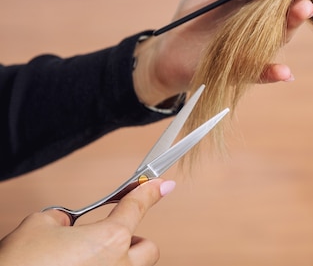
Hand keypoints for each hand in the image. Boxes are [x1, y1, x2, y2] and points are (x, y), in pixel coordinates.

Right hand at [0, 179, 175, 265]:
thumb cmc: (20, 263)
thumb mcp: (40, 225)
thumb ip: (65, 219)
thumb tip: (70, 226)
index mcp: (110, 239)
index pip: (137, 206)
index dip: (150, 192)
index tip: (163, 185)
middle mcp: (119, 265)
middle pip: (148, 248)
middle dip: (133, 241)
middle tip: (109, 239)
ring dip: (120, 261)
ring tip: (88, 261)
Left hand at [133, 0, 312, 105]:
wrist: (172, 49)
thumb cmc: (197, 14)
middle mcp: (266, 19)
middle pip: (291, 2)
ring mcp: (258, 44)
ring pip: (282, 32)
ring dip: (295, 21)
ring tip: (306, 8)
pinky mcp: (243, 69)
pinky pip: (260, 73)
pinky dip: (272, 73)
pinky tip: (284, 72)